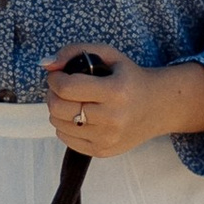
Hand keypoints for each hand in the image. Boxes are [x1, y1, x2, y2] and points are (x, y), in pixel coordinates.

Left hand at [41, 47, 203, 158]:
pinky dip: (65, 126)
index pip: (66, 88)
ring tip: (72, 101)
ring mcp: (107, 138)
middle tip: (62, 88)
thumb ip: (75, 51)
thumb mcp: (109, 54)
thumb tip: (46, 64)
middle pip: (58, 108)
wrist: (157, 106)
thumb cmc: (129, 77)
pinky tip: (78, 116)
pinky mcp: (103, 151)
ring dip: (58, 110)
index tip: (58, 75)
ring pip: (58, 125)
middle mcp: (112, 118)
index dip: (55, 79)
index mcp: (115, 91)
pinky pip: (66, 139)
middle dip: (53, 94)